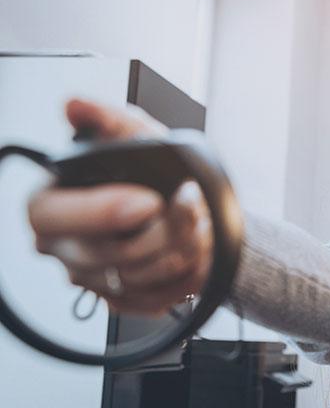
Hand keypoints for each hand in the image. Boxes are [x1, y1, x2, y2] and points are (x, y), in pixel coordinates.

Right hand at [27, 99, 212, 315]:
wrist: (194, 211)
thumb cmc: (156, 174)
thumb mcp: (137, 136)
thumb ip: (107, 118)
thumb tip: (75, 105)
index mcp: (51, 205)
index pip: (53, 216)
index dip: (103, 211)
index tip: (149, 201)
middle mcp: (64, 248)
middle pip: (108, 253)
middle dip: (164, 229)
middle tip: (194, 207)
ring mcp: (91, 280)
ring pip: (138, 277)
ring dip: (182, 249)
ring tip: (201, 226)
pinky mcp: (120, 302)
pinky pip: (153, 298)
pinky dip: (184, 275)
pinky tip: (195, 254)